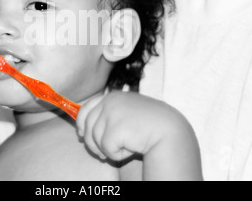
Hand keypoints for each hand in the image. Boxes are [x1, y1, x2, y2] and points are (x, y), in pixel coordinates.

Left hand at [76, 91, 202, 179]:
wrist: (170, 131)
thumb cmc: (149, 126)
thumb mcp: (125, 114)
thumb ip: (108, 115)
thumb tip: (81, 130)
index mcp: (112, 96)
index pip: (86, 108)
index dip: (81, 124)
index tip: (81, 134)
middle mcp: (110, 101)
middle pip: (86, 125)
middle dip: (93, 142)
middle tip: (105, 152)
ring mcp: (112, 112)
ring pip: (94, 139)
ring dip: (108, 149)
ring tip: (127, 146)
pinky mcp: (115, 126)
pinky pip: (106, 148)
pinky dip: (117, 154)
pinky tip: (132, 148)